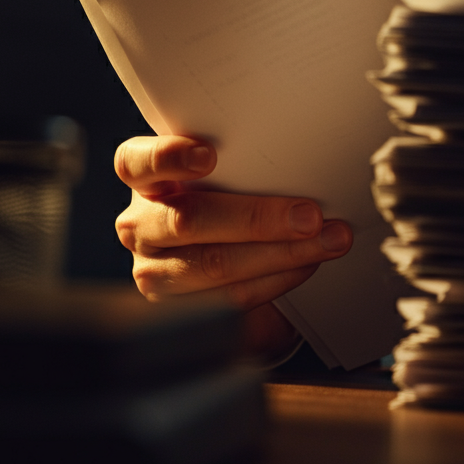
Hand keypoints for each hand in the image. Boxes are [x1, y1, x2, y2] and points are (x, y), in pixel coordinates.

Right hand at [114, 133, 352, 359]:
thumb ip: (245, 162)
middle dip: (257, 218)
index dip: (168, 157)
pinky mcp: (179, 309)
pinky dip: (278, 278)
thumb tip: (306, 154)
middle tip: (309, 216)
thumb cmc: (230, 197)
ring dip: (281, 254)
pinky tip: (306, 264)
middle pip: (188, 219)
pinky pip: (232, 297)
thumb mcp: (230, 173)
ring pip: (214, 264)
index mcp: (146, 179)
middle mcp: (141, 224)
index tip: (208, 156)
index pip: (136, 163)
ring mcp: (154, 271)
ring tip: (326, 241)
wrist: (226, 258)